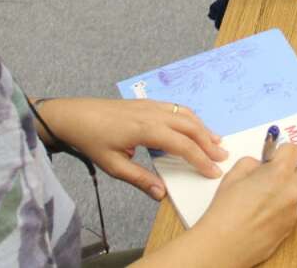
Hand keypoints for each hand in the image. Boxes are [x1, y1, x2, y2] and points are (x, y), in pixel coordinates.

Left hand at [37, 98, 227, 200]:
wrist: (73, 115)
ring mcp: (150, 105)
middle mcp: (152, 113)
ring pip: (185, 113)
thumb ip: (139, 178)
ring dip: (202, 127)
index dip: (200, 158)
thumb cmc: (91, 140)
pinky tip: (194, 127)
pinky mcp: (146, 102)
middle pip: (189, 126)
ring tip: (216, 141)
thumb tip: (162, 194)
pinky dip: (190, 117)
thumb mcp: (113, 165)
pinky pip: (175, 108)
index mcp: (145, 129)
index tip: (213, 171)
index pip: (181, 144)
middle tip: (223, 157)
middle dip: (208, 142)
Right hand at [193, 143, 296, 267]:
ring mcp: (293, 211)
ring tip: (261, 200)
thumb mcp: (234, 175)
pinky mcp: (290, 227)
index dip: (281, 152)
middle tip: (267, 177)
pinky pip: (290, 210)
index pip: (293, 150)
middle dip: (286, 171)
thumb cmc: (226, 211)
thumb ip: (252, 163)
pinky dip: (281, 208)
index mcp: (279, 173)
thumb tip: (260, 165)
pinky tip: (262, 215)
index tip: (273, 157)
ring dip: (284, 190)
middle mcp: (291, 191)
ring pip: (295, 192)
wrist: (224, 244)